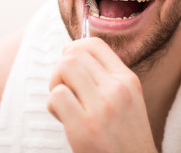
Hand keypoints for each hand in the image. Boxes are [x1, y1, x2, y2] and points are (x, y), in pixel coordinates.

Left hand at [47, 37, 157, 152]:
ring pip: (64, 67)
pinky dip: (52, 106)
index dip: (74, 48)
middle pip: (74, 54)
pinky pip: (57, 96)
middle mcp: (116, 89)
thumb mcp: (128, 100)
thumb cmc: (125, 137)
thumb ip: (107, 77)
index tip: (69, 64)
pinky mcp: (84, 127)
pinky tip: (63, 118)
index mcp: (127, 80)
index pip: (95, 44)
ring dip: (55, 84)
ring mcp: (101, 107)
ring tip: (64, 103)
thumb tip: (72, 52)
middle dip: (60, 69)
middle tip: (65, 90)